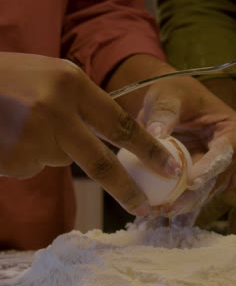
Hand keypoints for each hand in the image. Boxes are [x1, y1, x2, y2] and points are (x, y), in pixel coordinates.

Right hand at [0, 52, 179, 216]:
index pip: (118, 124)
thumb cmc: (2, 79)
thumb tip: (101, 134)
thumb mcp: (44, 76)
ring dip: (42, 149)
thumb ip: (74, 101)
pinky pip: (30, 165)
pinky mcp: (16, 159)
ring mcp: (34, 138)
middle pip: (100, 162)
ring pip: (56, 160)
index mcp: (69, 83)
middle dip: (125, 188)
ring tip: (16, 124)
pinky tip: (5, 135)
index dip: (147, 148)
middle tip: (144, 208)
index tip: (169, 166)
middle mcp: (57, 110)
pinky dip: (21, 156)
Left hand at [138, 75, 235, 216]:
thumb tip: (156, 132)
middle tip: (171, 207)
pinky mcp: (204, 183)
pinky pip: (195, 197)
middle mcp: (234, 156)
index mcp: (234, 132)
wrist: (171, 105)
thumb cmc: (175, 94)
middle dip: (195, 196)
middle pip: (219, 180)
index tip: (192, 181)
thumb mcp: (170, 94)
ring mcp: (221, 172)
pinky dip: (179, 204)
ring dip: (184, 205)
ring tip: (159, 211)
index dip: (210, 167)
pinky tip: (160, 212)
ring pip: (206, 194)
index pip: (227, 152)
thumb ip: (165, 110)